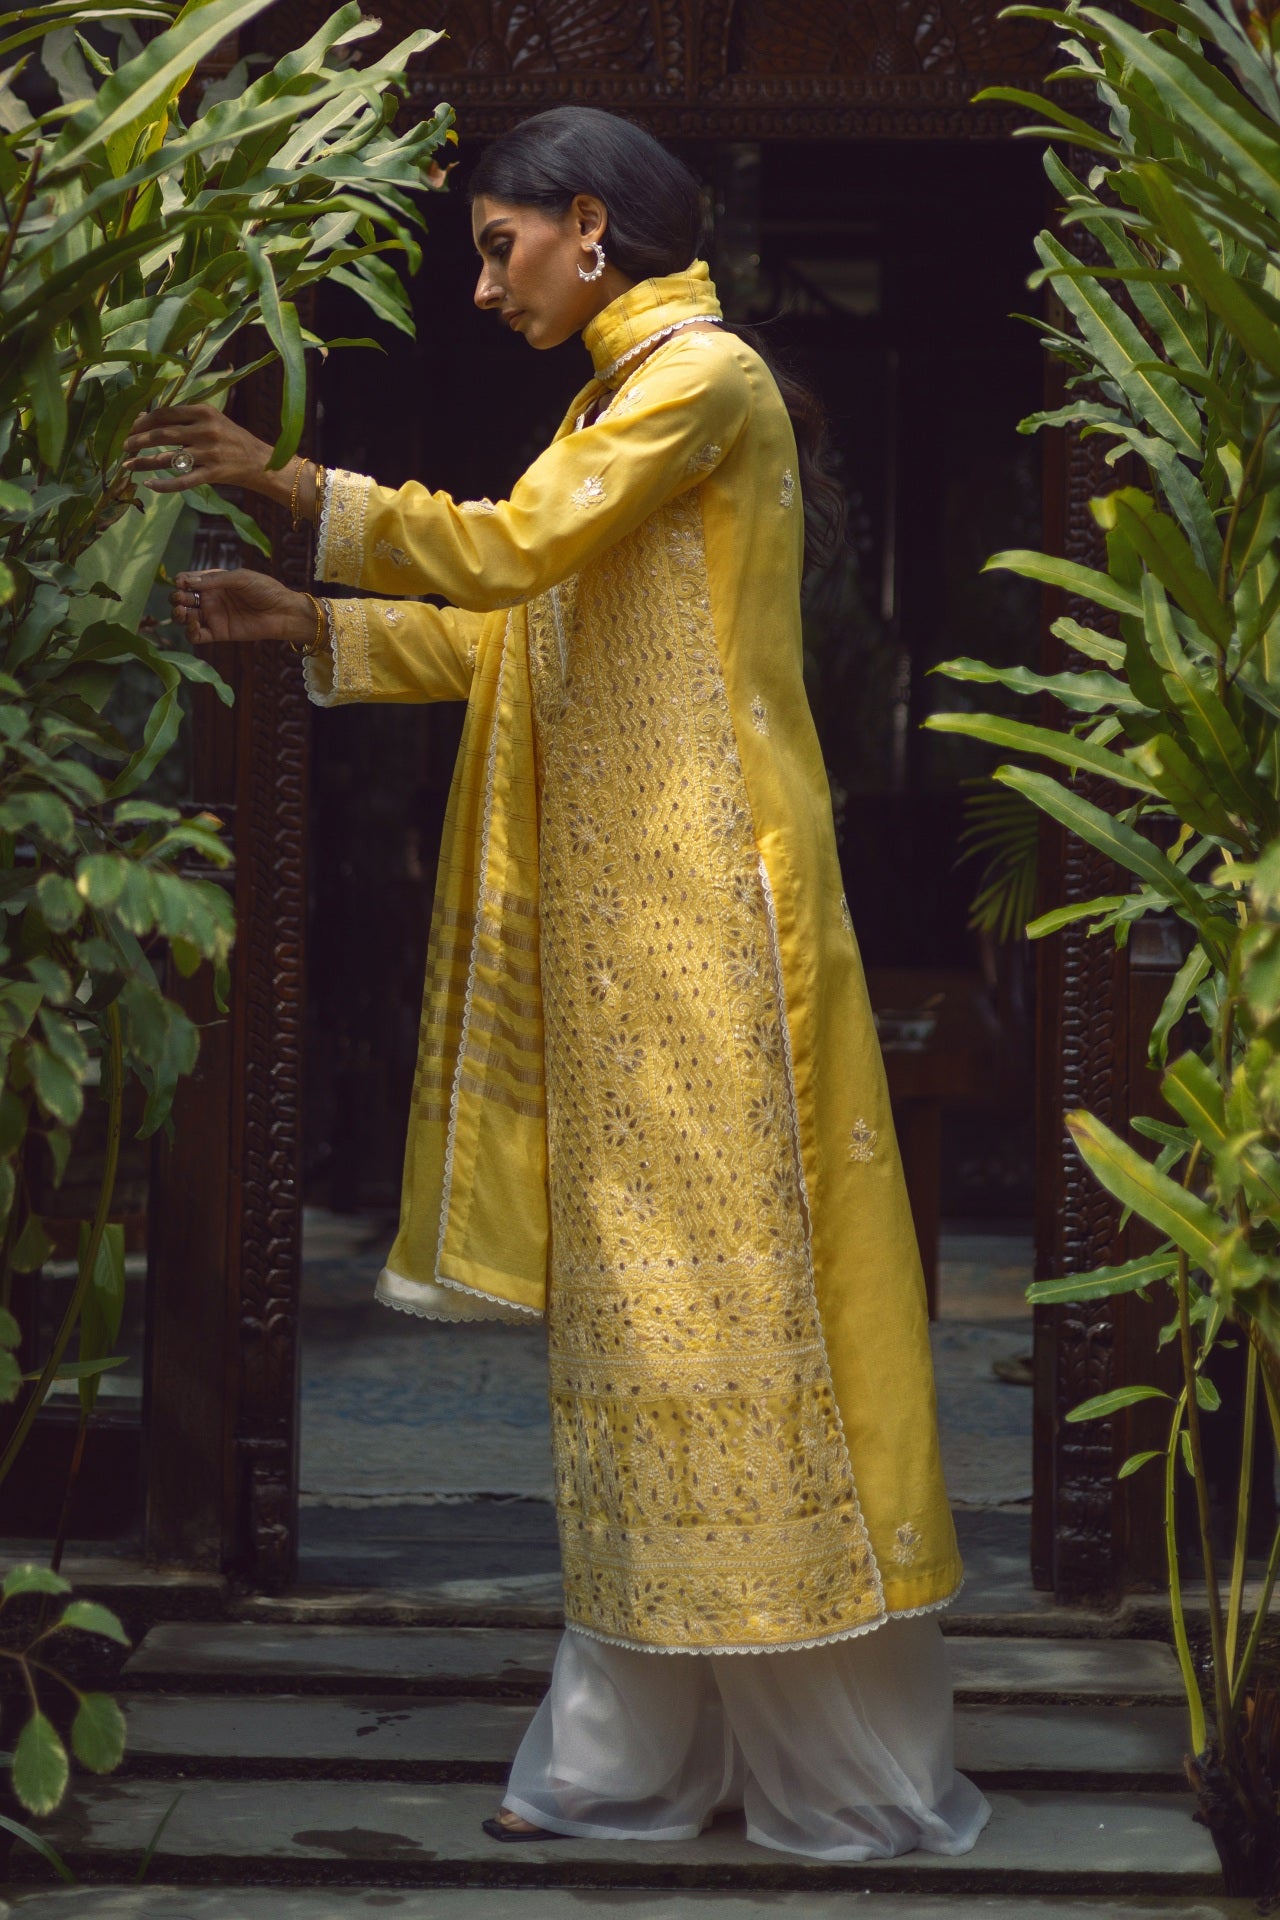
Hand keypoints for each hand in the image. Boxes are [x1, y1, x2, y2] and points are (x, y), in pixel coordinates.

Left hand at [124, 405, 275, 493]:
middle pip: (162, 434)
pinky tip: (149, 484)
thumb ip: (182, 419)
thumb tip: (144, 418)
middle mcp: (206, 430)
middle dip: (138, 440)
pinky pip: (182, 481)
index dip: (143, 421)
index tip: (129, 428)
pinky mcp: (213, 474)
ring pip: (168, 459)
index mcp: (203, 411)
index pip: (165, 413)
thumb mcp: (211, 420)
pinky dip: (163, 485)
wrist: (260, 462)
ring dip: (144, 462)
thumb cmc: (231, 438)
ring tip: (128, 465)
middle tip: (123, 447)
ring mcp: (209, 453)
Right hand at [172, 568, 316, 648]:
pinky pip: (197, 636)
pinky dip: (190, 632)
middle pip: (183, 598)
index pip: (189, 580)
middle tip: (180, 599)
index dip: (181, 581)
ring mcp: (213, 616)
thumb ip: (214, 580)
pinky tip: (195, 625)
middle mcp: (211, 598)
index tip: (181, 582)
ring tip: (183, 612)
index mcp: (214, 581)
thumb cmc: (266, 590)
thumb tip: (187, 582)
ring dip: (179, 614)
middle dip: (177, 598)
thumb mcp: (240, 578)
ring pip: (186, 617)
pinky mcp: (219, 633)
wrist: (284, 612)